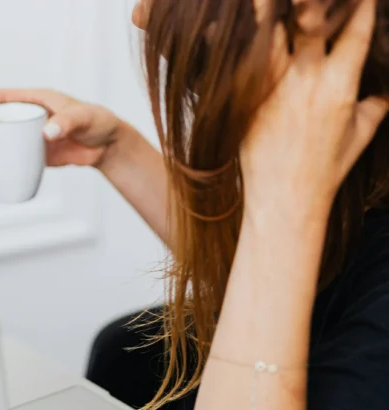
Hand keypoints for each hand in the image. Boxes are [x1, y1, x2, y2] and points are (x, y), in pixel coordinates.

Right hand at [0, 89, 124, 174]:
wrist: (109, 145)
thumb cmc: (99, 123)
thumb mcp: (84, 118)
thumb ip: (67, 122)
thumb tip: (46, 133)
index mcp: (37, 100)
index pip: (3, 98)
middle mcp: (31, 116)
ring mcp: (32, 135)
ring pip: (1, 142)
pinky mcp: (37, 153)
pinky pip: (13, 158)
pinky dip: (0, 166)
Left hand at [240, 0, 388, 220]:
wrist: (284, 196)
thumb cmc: (324, 168)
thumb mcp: (360, 134)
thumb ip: (375, 105)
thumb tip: (381, 91)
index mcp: (339, 84)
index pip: (356, 31)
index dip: (360, 6)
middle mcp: (306, 79)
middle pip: (310, 20)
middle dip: (312, 1)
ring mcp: (272, 87)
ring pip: (272, 33)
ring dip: (272, 13)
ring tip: (267, 1)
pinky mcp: (246, 98)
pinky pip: (244, 61)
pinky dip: (244, 41)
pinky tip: (230, 25)